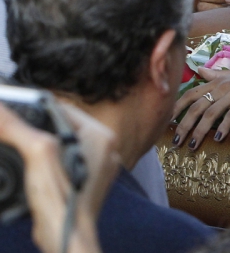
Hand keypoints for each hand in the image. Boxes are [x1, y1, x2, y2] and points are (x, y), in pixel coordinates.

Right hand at [0, 101, 118, 252]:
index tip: (14, 110)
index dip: (35, 108)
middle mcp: (103, 149)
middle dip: (36, 129)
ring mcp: (96, 169)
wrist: (67, 237)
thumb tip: (0, 108)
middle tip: (14, 131)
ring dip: (40, 147)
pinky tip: (31, 169)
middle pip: (61, 128)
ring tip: (21, 150)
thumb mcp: (36, 153)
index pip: (62, 109)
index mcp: (100, 136)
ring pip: (61, 147)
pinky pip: (63, 164)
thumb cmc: (61, 199)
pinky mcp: (85, 185)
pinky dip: (46, 164)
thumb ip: (17, 127)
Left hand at [172, 58, 229, 148]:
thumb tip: (198, 70)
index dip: (176, 107)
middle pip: (196, 107)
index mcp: (215, 82)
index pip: (190, 94)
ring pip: (210, 114)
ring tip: (192, 145)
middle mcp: (220, 88)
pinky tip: (218, 138)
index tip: (165, 120)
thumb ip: (213, 74)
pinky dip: (223, 127)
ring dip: (199, 131)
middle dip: (183, 125)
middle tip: (175, 141)